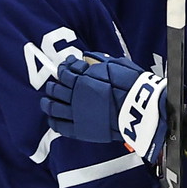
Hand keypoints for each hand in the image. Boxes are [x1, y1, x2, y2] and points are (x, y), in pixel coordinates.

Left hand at [42, 56, 164, 157]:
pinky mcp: (80, 130)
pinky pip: (59, 126)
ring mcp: (76, 114)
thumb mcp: (115, 65)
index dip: (64, 67)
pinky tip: (52, 118)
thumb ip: (97, 61)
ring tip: (47, 101)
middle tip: (55, 85)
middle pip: (55, 89)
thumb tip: (86, 57)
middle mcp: (75, 96)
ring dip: (47, 103)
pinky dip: (52, 121)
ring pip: (52, 107)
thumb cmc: (131, 86)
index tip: (66, 66)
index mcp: (82, 79)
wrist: (139, 110)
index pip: (64, 71)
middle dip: (54, 85)